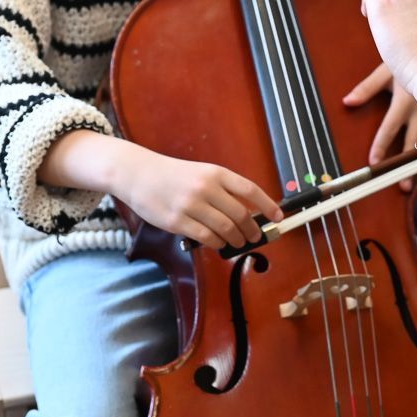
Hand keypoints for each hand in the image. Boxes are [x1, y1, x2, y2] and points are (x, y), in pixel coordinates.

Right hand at [109, 145, 282, 248]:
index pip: (249, 190)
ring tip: (238, 243)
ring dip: (237, 240)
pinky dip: (218, 244)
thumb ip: (222, 190)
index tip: (278, 216)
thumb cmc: (172, 175)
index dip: (267, 205)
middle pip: (240, 214)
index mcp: (215, 173)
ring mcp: (191, 205)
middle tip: (255, 237)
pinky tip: (219, 244)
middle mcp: (206, 188)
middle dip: (252, 230)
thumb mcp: (201, 173)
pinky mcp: (178, 222)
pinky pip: (207, 238)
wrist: (138, 174)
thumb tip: (246, 213)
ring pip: (226, 229)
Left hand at [343, 63, 416, 190]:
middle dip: (408, 164)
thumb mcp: (387, 70)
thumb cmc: (413, 58)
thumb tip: (347, 102)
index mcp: (405, 98)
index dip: (381, 145)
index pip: (390, 127)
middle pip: (414, 141)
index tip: (374, 162)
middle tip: (402, 184)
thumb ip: (366, 88)